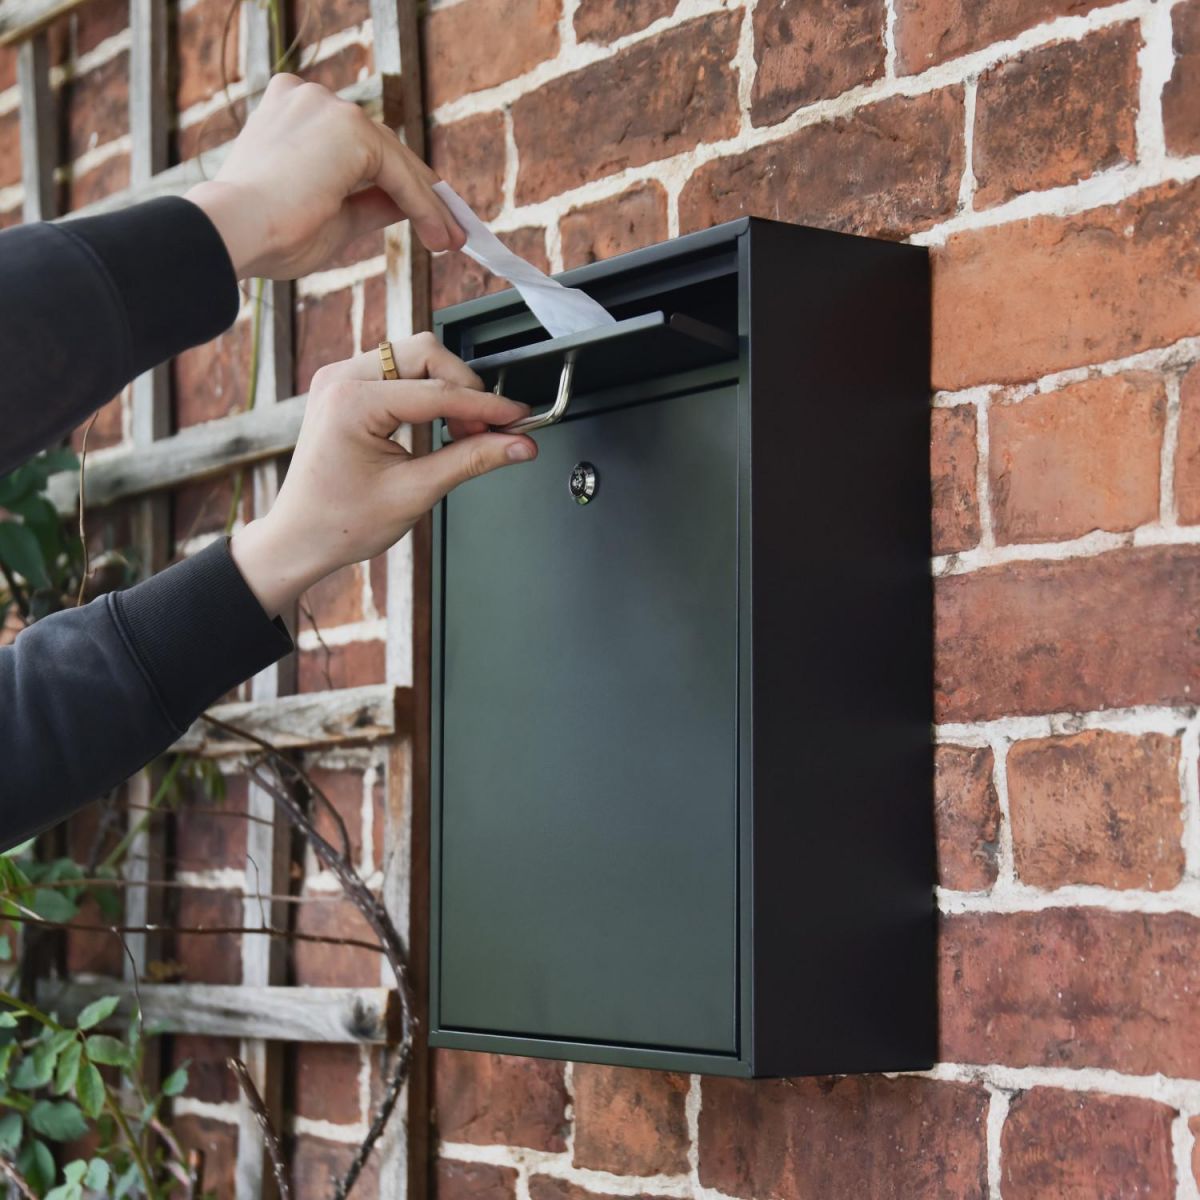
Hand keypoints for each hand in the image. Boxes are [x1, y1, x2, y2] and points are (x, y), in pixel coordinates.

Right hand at [185, 74, 463, 278]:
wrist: (236, 234)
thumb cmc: (267, 234)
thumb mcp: (333, 217)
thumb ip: (370, 204)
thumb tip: (407, 206)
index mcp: (293, 112)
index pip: (360, 148)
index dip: (398, 185)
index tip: (427, 220)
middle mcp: (310, 98)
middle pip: (384, 149)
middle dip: (422, 194)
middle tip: (450, 232)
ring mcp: (329, 108)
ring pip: (396, 161)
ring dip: (429, 203)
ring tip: (450, 241)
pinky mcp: (348, 129)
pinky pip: (400, 174)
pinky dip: (423, 207)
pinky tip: (439, 236)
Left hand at [230, 335, 536, 617]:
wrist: (300, 537)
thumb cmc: (340, 522)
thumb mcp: (415, 493)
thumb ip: (472, 460)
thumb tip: (517, 445)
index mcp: (352, 402)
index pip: (438, 391)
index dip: (486, 405)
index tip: (518, 417)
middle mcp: (341, 379)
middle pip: (427, 353)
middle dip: (465, 388)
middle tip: (489, 428)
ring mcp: (340, 379)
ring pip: (415, 357)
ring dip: (447, 389)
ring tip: (463, 432)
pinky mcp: (346, 387)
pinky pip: (398, 371)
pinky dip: (427, 392)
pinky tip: (439, 425)